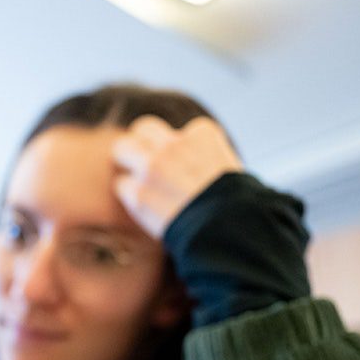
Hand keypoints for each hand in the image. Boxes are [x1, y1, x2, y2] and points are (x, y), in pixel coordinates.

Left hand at [111, 115, 243, 238]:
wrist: (230, 232)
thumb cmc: (237, 206)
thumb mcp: (230, 169)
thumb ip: (206, 158)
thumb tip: (195, 165)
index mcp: (202, 133)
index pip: (183, 132)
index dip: (181, 150)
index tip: (187, 168)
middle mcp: (175, 144)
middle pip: (144, 128)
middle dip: (143, 142)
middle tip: (145, 162)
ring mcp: (154, 166)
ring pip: (122, 147)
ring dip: (126, 162)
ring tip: (136, 180)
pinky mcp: (139, 193)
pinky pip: (122, 185)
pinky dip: (130, 196)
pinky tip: (144, 206)